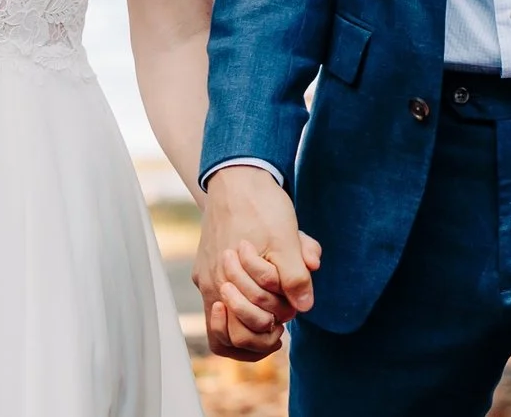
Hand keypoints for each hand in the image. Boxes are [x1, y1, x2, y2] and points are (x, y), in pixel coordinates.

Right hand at [192, 166, 320, 360]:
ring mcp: (206, 277)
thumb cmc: (262, 207)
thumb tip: (304, 307)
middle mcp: (211, 284)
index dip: (268, 330)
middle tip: (283, 313)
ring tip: (273, 303)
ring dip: (251, 312)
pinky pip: (222, 296)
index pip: (240, 335)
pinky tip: (262, 283)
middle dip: (261, 323)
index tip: (287, 316)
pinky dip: (242, 297)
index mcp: (226, 282)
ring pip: (225, 316)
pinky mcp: (205, 267)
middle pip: (231, 331)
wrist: (238, 175)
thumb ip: (295, 277)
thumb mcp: (287, 240)